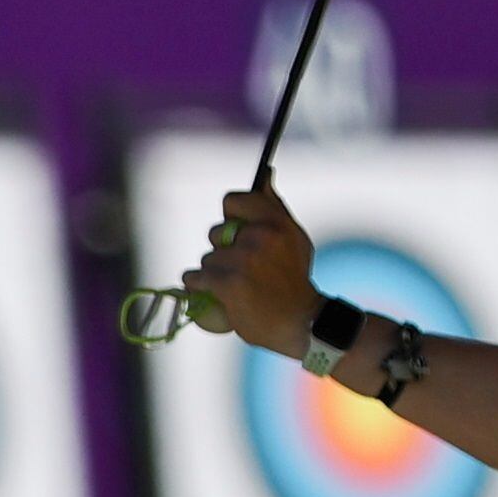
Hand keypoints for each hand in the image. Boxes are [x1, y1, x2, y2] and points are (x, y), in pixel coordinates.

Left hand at [182, 184, 321, 355]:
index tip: (236, 233)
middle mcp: (260, 237)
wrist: (301, 322)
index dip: (229, 217)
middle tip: (240, 269)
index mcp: (275, 222)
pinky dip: (197, 287)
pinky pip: (196, 278)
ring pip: (207, 259)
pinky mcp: (228, 284)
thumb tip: (266, 173)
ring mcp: (243, 261)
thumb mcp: (293, 237)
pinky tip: (210, 294)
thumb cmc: (294, 278)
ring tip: (234, 288)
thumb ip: (274, 207)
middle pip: (215, 234)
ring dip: (212, 273)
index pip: (232, 202)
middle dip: (221, 251)